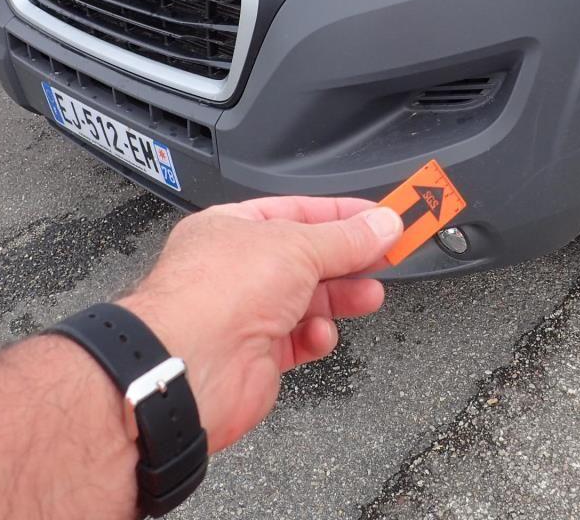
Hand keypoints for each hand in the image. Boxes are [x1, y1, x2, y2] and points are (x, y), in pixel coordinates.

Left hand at [118, 197, 402, 452]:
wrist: (191, 367)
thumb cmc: (218, 294)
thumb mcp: (298, 246)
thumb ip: (347, 238)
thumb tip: (383, 225)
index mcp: (234, 228)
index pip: (299, 211)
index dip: (344, 214)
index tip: (382, 219)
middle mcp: (237, 269)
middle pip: (308, 257)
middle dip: (350, 259)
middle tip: (388, 256)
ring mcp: (246, 313)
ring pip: (308, 300)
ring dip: (341, 298)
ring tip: (369, 295)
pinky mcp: (257, 355)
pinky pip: (300, 340)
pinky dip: (317, 336)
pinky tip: (321, 333)